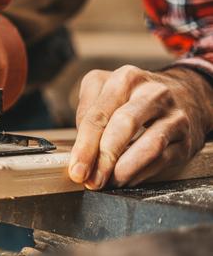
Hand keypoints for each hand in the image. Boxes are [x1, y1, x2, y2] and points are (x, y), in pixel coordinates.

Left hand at [68, 65, 212, 188]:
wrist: (185, 94)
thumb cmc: (134, 98)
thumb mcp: (105, 92)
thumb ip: (87, 114)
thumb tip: (78, 150)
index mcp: (124, 79)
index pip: (99, 113)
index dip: (85, 145)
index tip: (75, 168)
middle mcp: (152, 92)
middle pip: (125, 124)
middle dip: (104, 156)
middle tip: (91, 179)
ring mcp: (173, 114)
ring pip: (150, 144)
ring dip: (125, 169)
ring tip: (108, 182)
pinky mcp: (186, 137)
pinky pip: (163, 159)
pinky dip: (141, 174)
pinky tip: (125, 180)